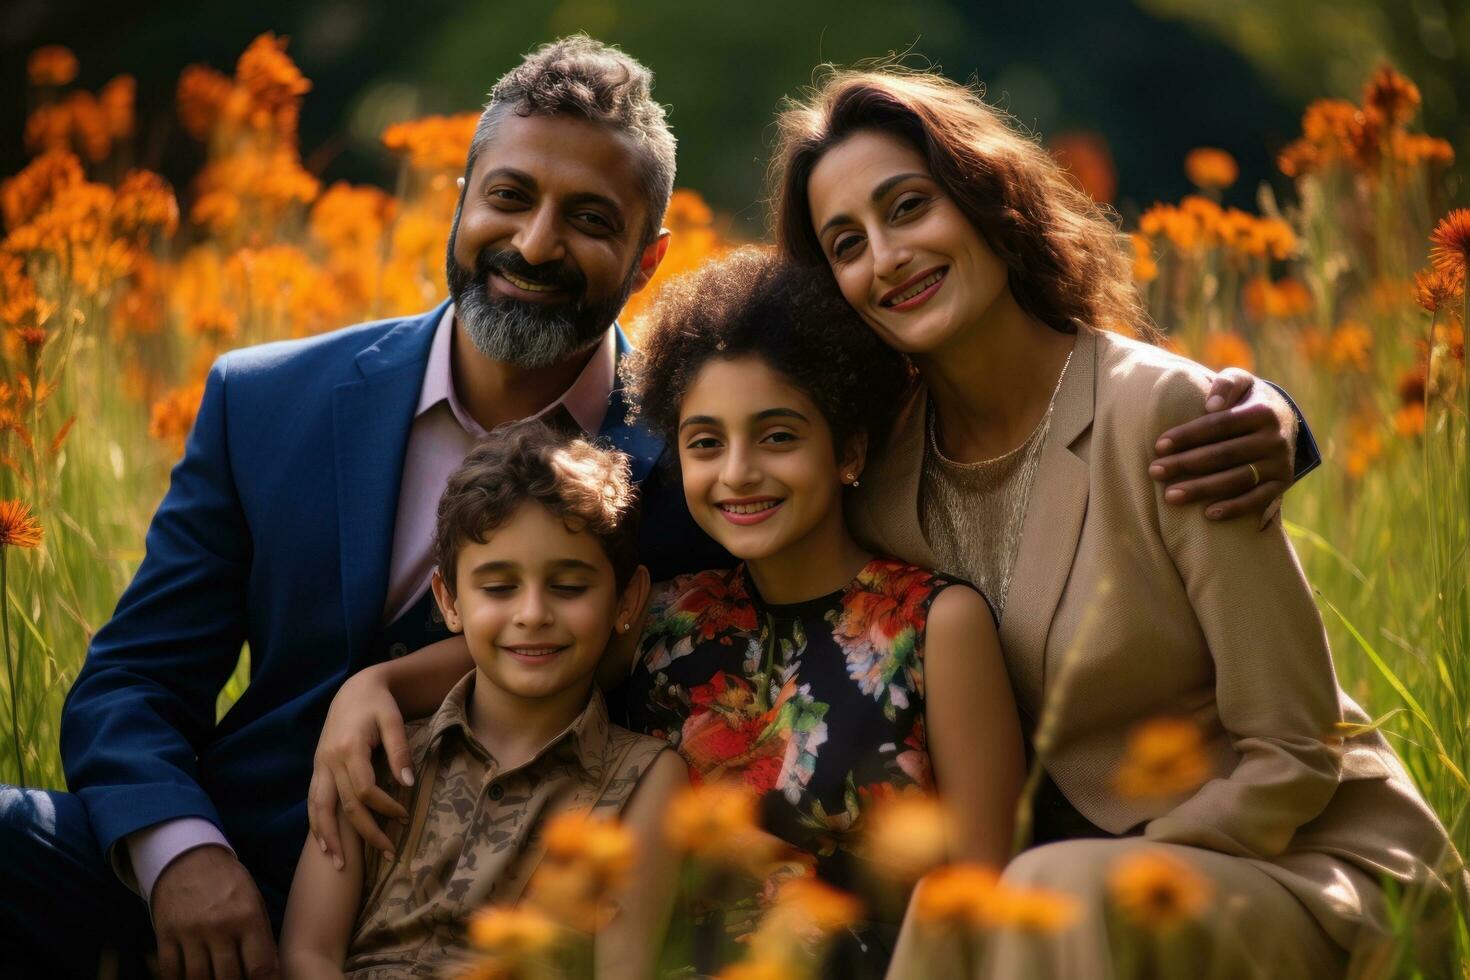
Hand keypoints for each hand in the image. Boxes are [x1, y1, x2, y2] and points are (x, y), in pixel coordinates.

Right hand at [152, 846, 278, 979]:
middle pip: (228, 978)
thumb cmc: (229, 883)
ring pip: (199, 979)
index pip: (259, 966)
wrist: (189, 859)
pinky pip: (171, 971)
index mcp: (248, 917)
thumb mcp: (254, 901)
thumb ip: (261, 936)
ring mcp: (190, 932)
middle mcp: (219, 926)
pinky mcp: (166, 934)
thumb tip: (269, 972)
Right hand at [307, 666, 411, 868]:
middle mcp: (329, 760)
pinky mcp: (317, 768)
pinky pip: (312, 801)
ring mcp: (320, 765)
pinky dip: (316, 825)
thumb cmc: (378, 704)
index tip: (405, 817)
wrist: (354, 690)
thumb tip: (408, 783)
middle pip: (344, 806)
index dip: (385, 807)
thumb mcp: (393, 720)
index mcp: (349, 748)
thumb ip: (400, 750)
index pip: (366, 790)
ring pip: (319, 808)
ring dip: (329, 838)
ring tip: (339, 866)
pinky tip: (323, 844)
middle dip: (365, 832)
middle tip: (386, 854)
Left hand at [1149, 367, 1295, 520]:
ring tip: (1170, 496)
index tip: (1158, 446)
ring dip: (1202, 489)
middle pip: (1223, 454)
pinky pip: (1258, 500)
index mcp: (1262, 412)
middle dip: (1185, 464)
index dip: (1187, 436)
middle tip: (1154, 471)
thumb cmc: (1248, 400)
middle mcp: (1274, 439)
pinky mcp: (1282, 483)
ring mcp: (1280, 464)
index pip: (1218, 425)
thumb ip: (1227, 383)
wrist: (1286, 420)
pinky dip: (1234, 508)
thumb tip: (1212, 404)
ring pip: (1237, 479)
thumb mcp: (1242, 381)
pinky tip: (1208, 514)